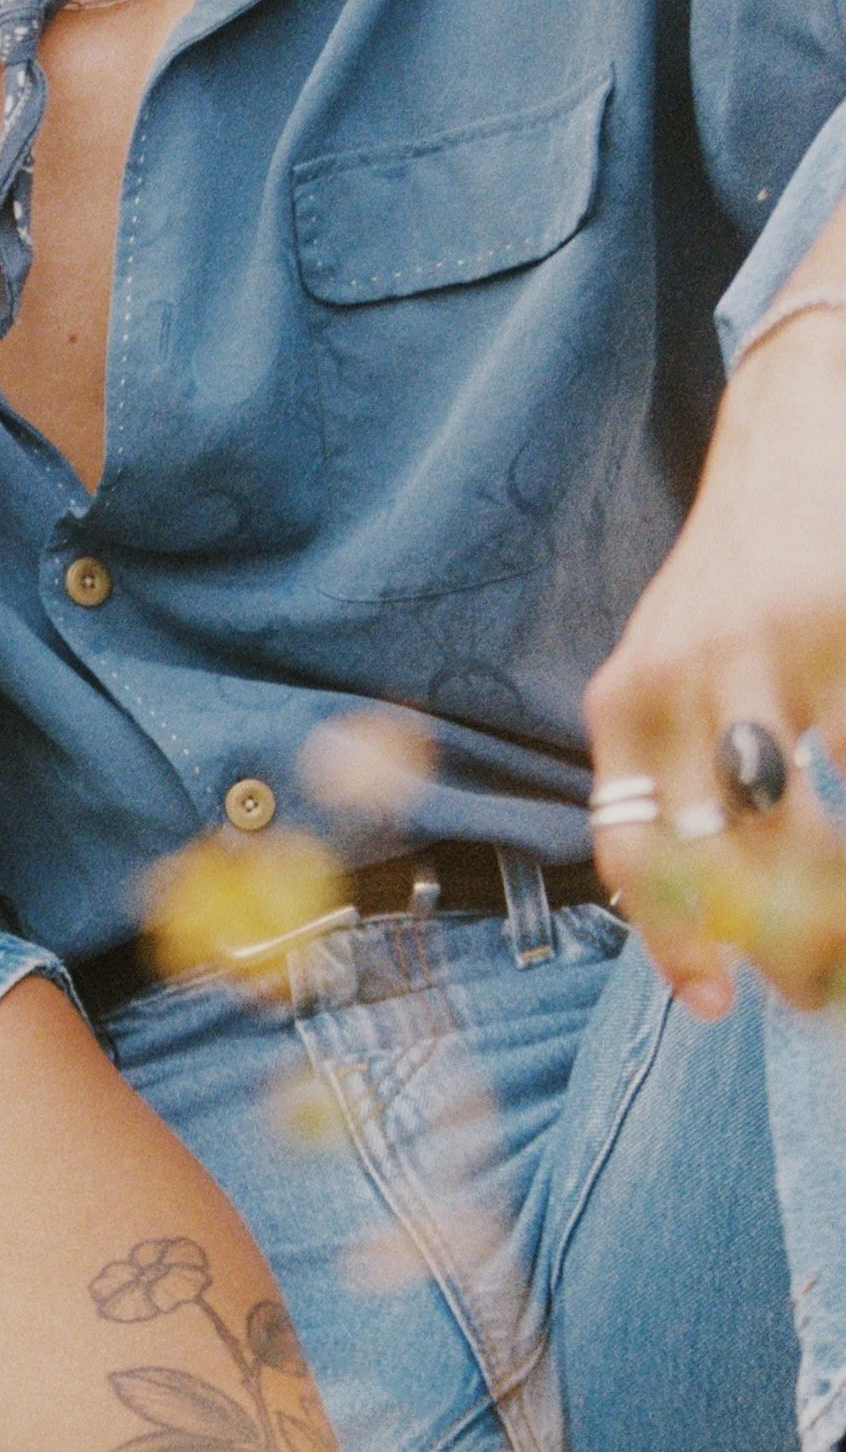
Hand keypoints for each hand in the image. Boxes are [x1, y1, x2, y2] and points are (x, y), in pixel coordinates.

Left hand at [585, 301, 845, 1014]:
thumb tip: (703, 920)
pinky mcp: (842, 623)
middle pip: (722, 854)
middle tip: (815, 992)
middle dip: (774, 943)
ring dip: (828, 896)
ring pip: (798, 819)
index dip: (675, 942)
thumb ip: (668, 774)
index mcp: (627, 700)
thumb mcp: (669, 674)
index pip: (631, 848)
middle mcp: (686, 675)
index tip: (716, 1007)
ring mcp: (774, 646)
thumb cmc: (727, 592)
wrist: (793, 444)